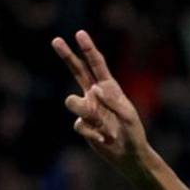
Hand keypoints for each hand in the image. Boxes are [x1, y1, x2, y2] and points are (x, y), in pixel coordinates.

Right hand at [51, 30, 151, 175]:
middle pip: (77, 71)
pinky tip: (104, 138)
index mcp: (109, 88)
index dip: (88, 50)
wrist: (129, 155)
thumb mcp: (128, 116)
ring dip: (87, 112)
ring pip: (72, 101)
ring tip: (103, 124)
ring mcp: (87, 109)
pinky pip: (79, 124)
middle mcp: (95, 95)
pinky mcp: (83, 124)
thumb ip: (113, 101)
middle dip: (67, 56)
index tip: (80, 34)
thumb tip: (94, 89)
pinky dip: (92, 131)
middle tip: (56, 40)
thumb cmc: (134, 133)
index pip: (97, 66)